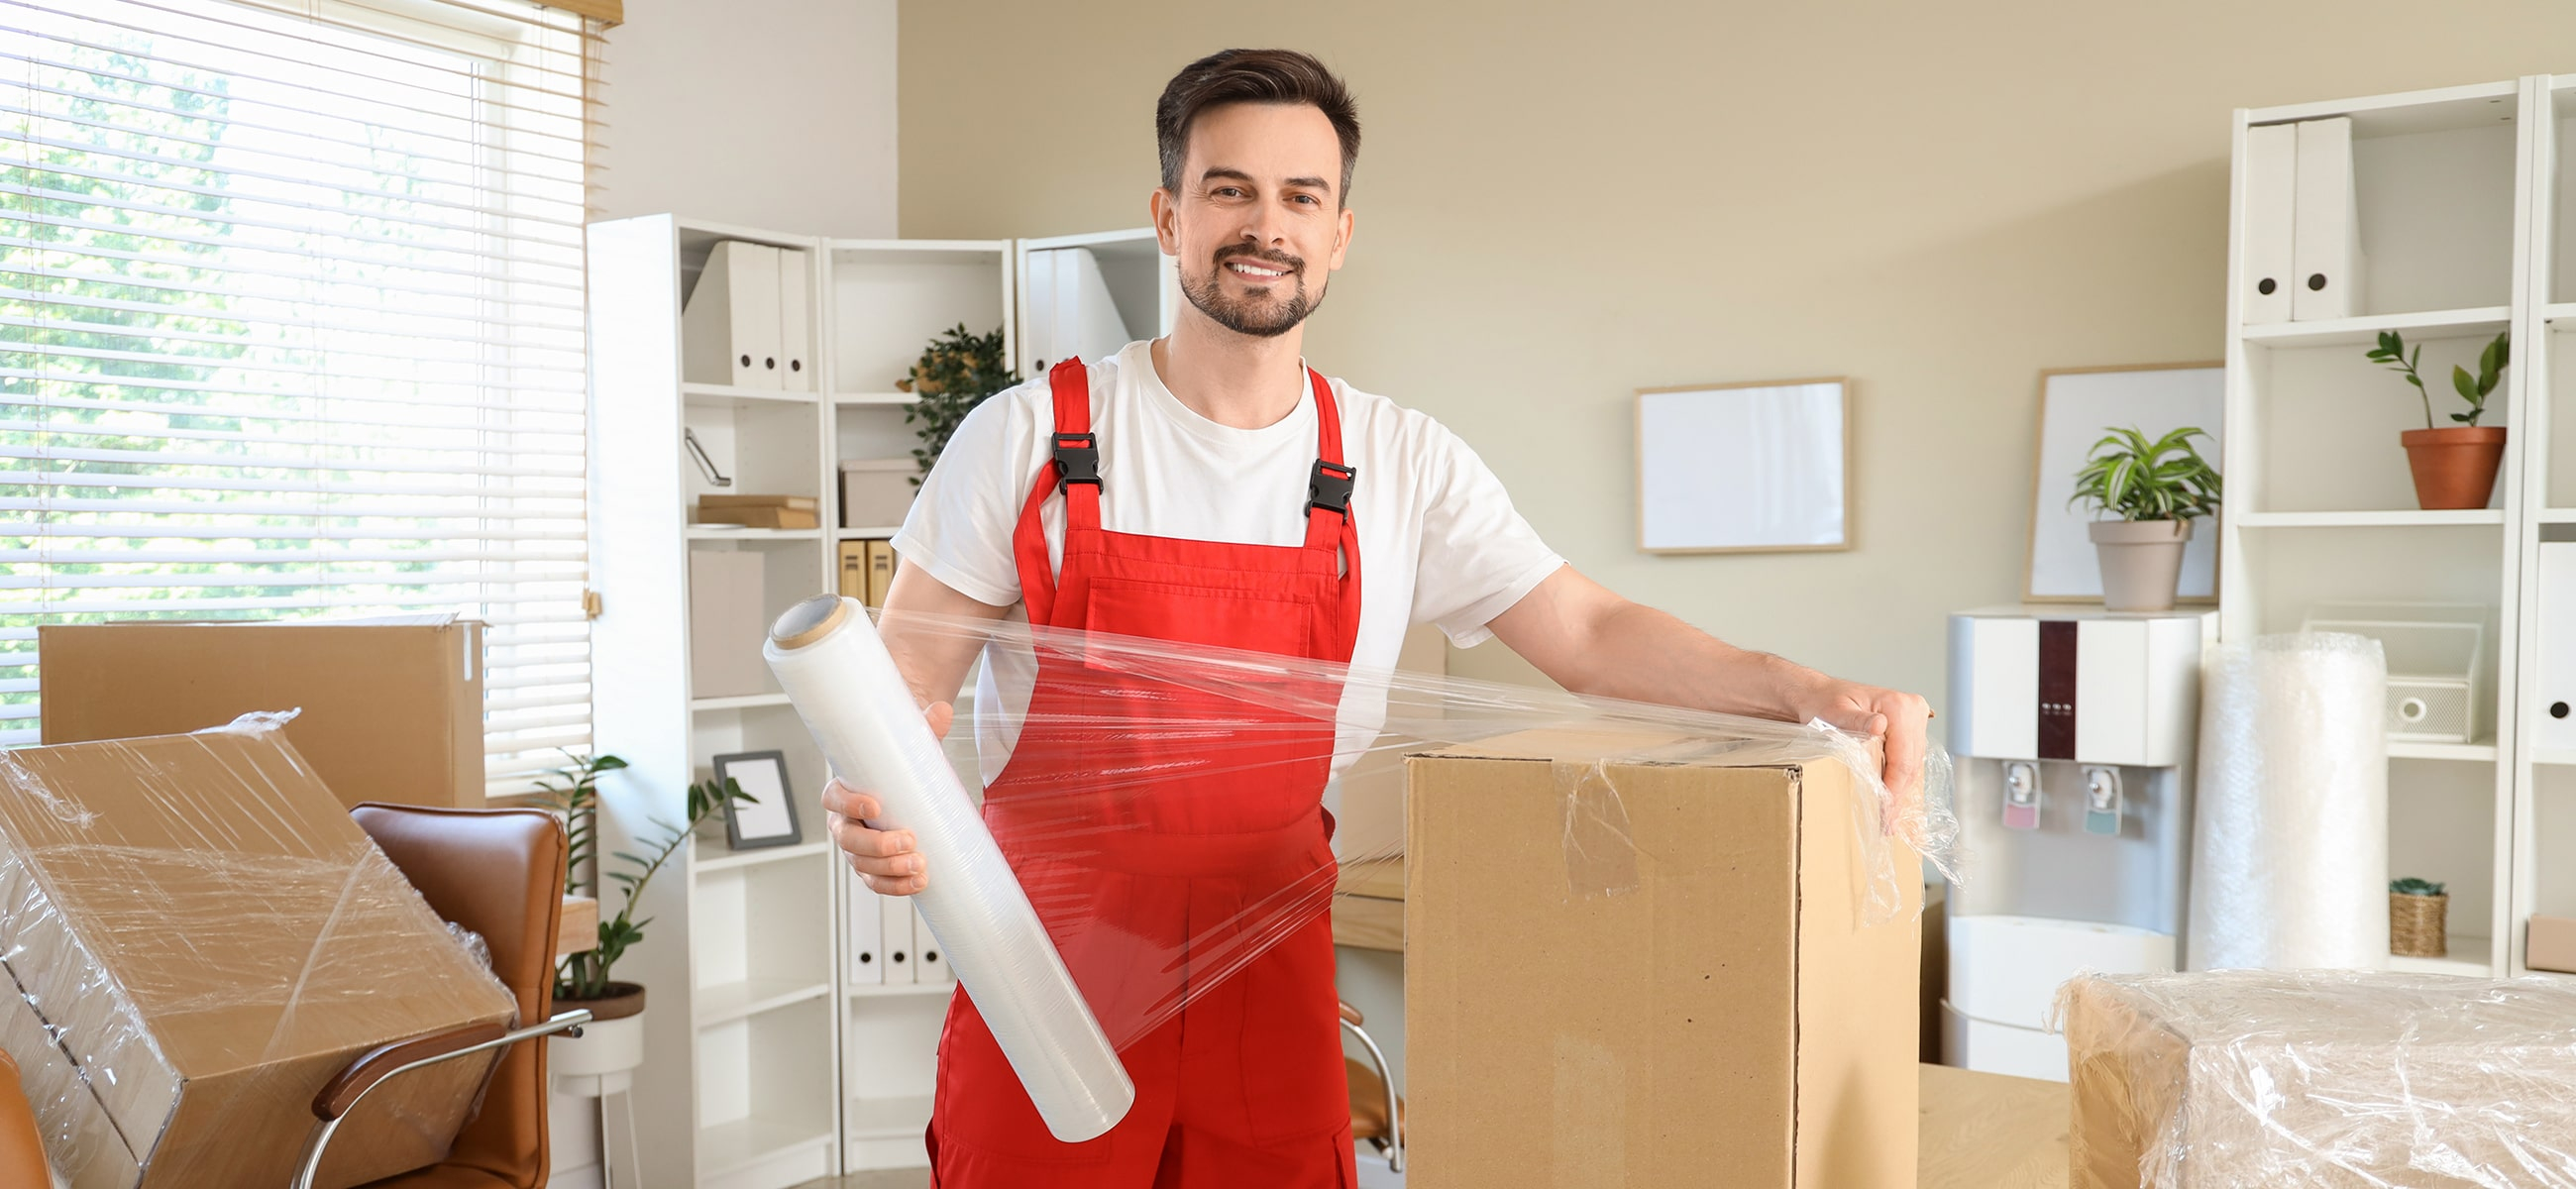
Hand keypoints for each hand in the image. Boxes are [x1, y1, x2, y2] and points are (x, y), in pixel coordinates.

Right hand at [821, 701, 952, 894]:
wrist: (901, 784)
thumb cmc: (897, 766)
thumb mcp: (908, 746)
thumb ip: (923, 728)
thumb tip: (942, 710)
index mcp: (843, 790)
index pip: (834, 798)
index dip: (850, 804)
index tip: (875, 805)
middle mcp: (843, 822)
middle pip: (847, 839)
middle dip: (877, 844)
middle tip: (908, 840)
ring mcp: (857, 847)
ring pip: (862, 864)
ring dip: (888, 869)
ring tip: (918, 865)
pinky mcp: (873, 865)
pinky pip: (876, 881)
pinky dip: (894, 886)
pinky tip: (917, 883)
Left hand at [1802, 681, 1929, 833]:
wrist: (1818, 695)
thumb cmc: (1822, 702)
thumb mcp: (1834, 711)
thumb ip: (1856, 720)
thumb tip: (1879, 726)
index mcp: (1900, 706)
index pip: (1903, 758)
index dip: (1894, 790)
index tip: (1885, 813)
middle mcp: (1913, 710)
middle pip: (1911, 764)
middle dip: (1898, 796)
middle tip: (1887, 824)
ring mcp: (1914, 719)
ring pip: (1913, 765)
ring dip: (1901, 792)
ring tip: (1889, 819)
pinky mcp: (1909, 729)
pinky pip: (1909, 759)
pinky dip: (1899, 780)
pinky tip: (1892, 800)